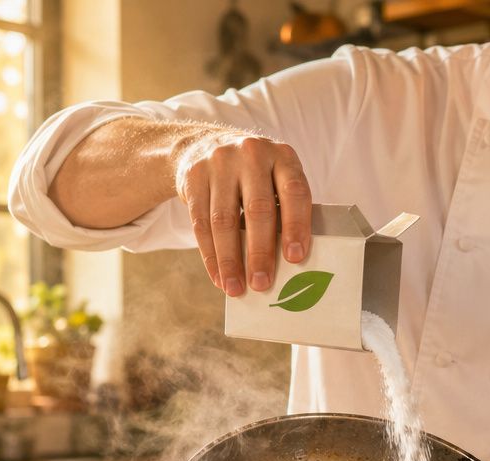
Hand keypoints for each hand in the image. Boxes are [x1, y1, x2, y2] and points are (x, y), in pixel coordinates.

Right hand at [173, 130, 312, 296]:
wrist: (205, 145)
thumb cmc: (254, 175)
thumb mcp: (275, 177)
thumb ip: (285, 209)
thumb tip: (290, 265)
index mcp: (283, 156)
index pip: (295, 193)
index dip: (296, 226)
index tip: (295, 258)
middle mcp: (252, 154)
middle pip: (258, 209)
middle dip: (260, 252)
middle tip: (262, 284)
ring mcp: (220, 163)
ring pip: (224, 220)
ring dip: (230, 260)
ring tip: (236, 288)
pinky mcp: (193, 177)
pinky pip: (200, 223)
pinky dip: (210, 255)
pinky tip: (218, 276)